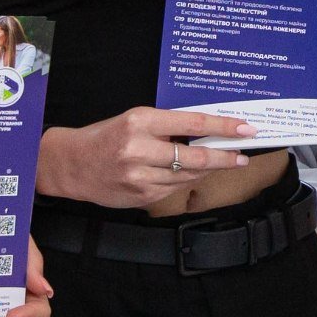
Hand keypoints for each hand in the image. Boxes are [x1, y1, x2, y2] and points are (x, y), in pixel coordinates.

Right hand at [37, 108, 254, 208]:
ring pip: (187, 175)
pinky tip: (189, 174)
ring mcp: (140, 176)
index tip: (245, 129)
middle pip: (195, 156)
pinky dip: (185, 180)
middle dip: (224, 157)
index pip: (192, 122)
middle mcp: (139, 149)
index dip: (223, 127)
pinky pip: (174, 188)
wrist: (71, 165)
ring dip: (207, 170)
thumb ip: (166, 126)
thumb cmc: (105, 137)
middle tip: (242, 155)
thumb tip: (206, 132)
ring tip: (221, 162)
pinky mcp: (140, 196)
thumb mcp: (134, 120)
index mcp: (140, 121)